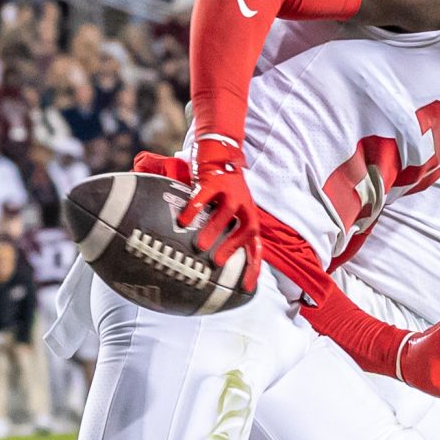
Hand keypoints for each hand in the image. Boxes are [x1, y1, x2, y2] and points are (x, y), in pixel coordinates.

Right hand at [135, 143, 263, 295]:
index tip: (247, 288)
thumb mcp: (230, 209)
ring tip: (199, 245)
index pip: (256, 246)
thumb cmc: (222, 188)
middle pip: (246, 229)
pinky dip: (194, 208)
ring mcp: (230, 191)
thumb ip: (224, 229)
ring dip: (214, 230)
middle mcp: (244, 205)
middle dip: (233, 247)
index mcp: (249, 215)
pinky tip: (182, 220)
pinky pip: (204, 196)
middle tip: (217, 263)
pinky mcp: (214, 180)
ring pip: (226, 213)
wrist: (220, 152)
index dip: (254, 267)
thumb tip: (204, 258)